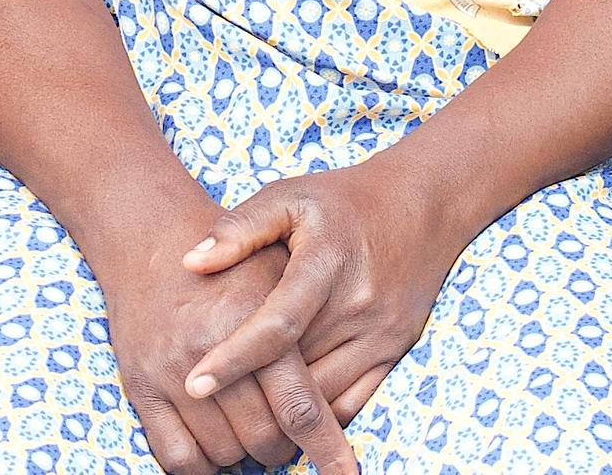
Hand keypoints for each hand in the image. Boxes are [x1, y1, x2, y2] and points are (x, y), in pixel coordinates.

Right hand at [102, 228, 356, 474]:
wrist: (150, 238)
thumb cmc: (230, 262)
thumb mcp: (279, 271)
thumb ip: (314, 325)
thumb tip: (345, 394)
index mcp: (252, 320)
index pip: (299, 405)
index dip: (327, 447)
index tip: (346, 473)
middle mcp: (208, 348)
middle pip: (263, 438)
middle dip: (282, 448)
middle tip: (286, 436)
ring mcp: (169, 371)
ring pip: (224, 453)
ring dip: (244, 454)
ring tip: (250, 431)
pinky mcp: (140, 387)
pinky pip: (177, 457)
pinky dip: (202, 465)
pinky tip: (216, 446)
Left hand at [178, 156, 474, 436]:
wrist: (421, 206)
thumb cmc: (341, 202)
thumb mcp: (289, 197)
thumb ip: (240, 228)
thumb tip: (191, 262)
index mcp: (326, 262)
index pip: (277, 323)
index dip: (234, 357)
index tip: (194, 384)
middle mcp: (359, 303)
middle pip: (297, 367)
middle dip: (249, 391)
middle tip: (201, 404)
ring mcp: (382, 333)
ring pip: (324, 394)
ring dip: (281, 409)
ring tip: (236, 414)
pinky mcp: (396, 351)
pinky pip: (354, 403)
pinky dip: (318, 414)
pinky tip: (285, 412)